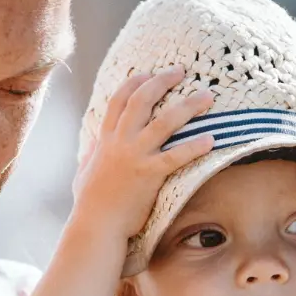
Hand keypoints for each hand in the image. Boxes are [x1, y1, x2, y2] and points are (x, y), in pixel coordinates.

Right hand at [73, 74, 215, 243]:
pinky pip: (176, 156)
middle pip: (142, 100)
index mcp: (106, 139)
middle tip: (181, 71)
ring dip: (188, 105)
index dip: (135, 82)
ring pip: (164, 121)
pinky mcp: (149, 174)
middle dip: (162, 81)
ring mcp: (135, 156)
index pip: (119, 100)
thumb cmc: (90, 203)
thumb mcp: (84, 173)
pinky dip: (194, 146)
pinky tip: (211, 139)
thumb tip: (91, 148)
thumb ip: (90, 156)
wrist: (96, 224)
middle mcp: (120, 142)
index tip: (149, 72)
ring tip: (207, 95)